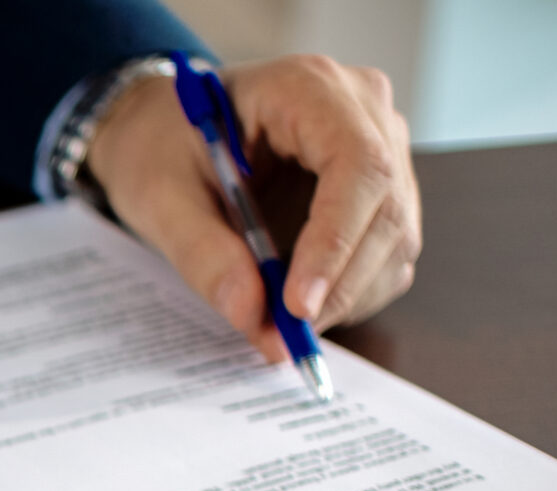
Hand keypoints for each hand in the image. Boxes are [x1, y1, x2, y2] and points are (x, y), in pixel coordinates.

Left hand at [87, 55, 420, 361]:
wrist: (164, 130)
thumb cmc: (160, 145)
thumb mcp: (159, 195)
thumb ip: (201, 251)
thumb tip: (250, 313)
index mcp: (308, 88)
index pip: (358, 164)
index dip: (335, 242)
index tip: (296, 306)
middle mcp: (363, 109)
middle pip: (387, 206)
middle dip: (339, 285)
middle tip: (284, 337)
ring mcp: (380, 146)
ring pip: (396, 236)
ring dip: (346, 296)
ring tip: (280, 326)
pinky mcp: (378, 188)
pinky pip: (387, 251)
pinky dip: (350, 292)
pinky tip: (301, 306)